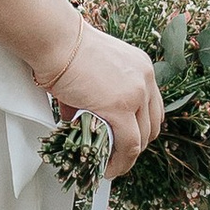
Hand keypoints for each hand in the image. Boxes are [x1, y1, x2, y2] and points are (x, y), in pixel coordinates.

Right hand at [34, 16, 163, 173]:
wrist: (57, 41)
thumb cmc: (66, 48)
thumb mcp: (93, 69)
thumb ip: (96, 94)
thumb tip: (82, 118)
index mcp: (141, 67)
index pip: (152, 106)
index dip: (142, 128)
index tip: (130, 139)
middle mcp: (144, 79)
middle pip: (152, 124)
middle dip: (137, 144)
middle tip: (119, 154)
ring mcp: (135, 94)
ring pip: (142, 138)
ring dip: (127, 156)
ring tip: (111, 165)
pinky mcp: (120, 108)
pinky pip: (128, 145)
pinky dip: (120, 161)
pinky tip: (107, 168)